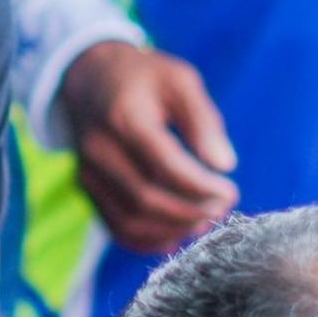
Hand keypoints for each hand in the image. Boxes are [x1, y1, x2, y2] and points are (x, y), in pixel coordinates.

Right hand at [57, 42, 238, 254]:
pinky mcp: (87, 188)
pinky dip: (148, 240)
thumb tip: (224, 164)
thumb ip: (203, 121)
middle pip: (146, 199)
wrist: (89, 77)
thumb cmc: (143, 77)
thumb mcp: (180, 81)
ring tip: (204, 219)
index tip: (230, 191)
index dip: (201, 186)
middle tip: (222, 207)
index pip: (164, 165)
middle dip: (191, 211)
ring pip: (130, 220)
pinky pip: (116, 227)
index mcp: (124, 117)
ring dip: (172, 229)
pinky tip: (177, 233)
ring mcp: (88, 172)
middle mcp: (99, 149)